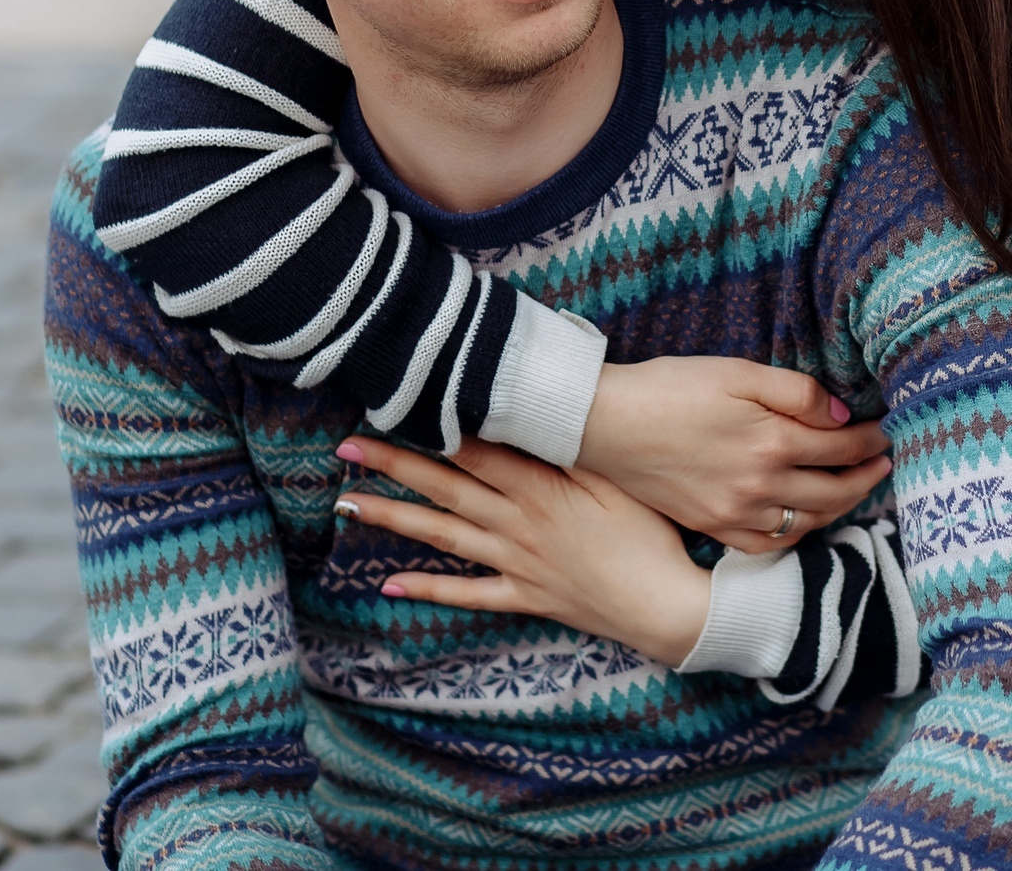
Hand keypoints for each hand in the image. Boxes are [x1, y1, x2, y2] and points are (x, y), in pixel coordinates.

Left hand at [336, 436, 712, 668]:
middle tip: (347, 447)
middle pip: (445, 487)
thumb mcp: (618, 479)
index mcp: (539, 489)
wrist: (665, 605)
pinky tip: (390, 585)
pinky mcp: (524, 597)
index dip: (433, 427)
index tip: (396, 405)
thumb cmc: (651, 535)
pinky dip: (428, 590)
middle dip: (394, 465)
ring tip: (347, 506)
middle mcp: (517, 524)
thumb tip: (533, 415)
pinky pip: (466, 594)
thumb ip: (573, 449)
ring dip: (393, 520)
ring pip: (442, 536)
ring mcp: (515, 563)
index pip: (475, 450)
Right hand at [575, 358, 891, 553]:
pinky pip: (768, 544)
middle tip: (884, 462)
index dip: (870, 438)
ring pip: (807, 522)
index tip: (884, 429)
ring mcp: (736, 513)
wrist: (607, 422)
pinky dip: (795, 536)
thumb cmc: (672, 387)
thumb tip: (840, 418)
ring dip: (840, 508)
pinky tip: (804, 521)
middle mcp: (761, 486)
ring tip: (853, 490)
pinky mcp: (712, 526)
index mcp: (773, 442)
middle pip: (834, 491)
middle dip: (866, 476)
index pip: (842, 447)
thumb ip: (796, 393)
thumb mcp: (738, 373)